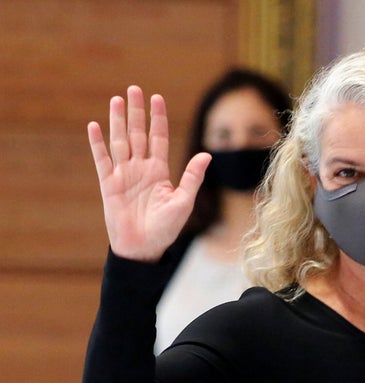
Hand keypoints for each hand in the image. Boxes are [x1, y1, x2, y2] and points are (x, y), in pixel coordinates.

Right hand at [88, 85, 210, 261]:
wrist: (144, 248)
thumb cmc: (166, 228)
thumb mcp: (183, 201)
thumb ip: (192, 177)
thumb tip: (206, 155)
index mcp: (159, 171)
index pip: (158, 138)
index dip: (158, 118)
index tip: (157, 97)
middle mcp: (140, 169)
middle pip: (138, 134)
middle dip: (137, 112)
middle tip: (134, 89)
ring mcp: (123, 175)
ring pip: (120, 141)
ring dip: (117, 121)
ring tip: (116, 99)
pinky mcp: (108, 184)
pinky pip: (102, 160)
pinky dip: (98, 143)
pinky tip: (95, 126)